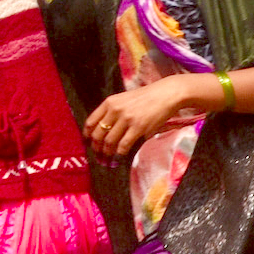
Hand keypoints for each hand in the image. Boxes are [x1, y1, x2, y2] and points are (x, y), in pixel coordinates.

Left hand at [84, 76, 204, 159]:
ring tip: (108, 158)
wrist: (166, 94)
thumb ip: (112, 111)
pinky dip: (119, 153)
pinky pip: (124, 145)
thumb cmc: (146, 98)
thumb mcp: (124, 99)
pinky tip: (120, 156)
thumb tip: (104, 130)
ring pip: (109, 141)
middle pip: (98, 134)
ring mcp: (127, 119)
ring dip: (107, 153)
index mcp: (109, 103)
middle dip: (96, 148)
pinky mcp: (138, 127)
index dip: (87, 136)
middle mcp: (115, 110)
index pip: (90, 122)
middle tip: (98, 155)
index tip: (88, 143)